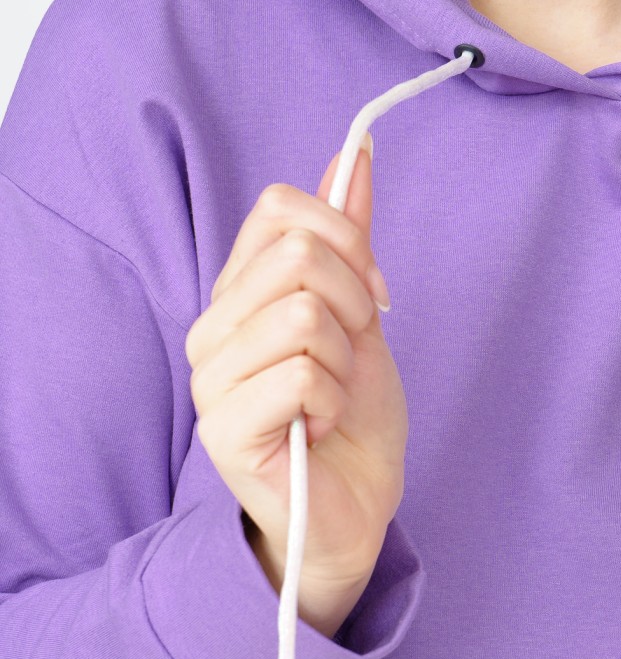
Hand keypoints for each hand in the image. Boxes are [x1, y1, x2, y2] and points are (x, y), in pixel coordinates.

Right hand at [185, 140, 408, 589]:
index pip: (278, 209)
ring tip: (330, 400)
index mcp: (240, 292)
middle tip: (351, 359)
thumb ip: (350, 237)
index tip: (371, 296)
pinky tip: (316, 429)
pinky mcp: (224, 430)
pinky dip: (332, 402)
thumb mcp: (363, 314)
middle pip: (298, 256)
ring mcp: (211, 380)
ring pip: (304, 315)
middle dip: (356, 307)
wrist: (358, 505)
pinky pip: (301, 374)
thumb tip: (356, 153)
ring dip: (345, 364)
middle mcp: (213, 328)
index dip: (346, 240)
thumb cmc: (354, 418)